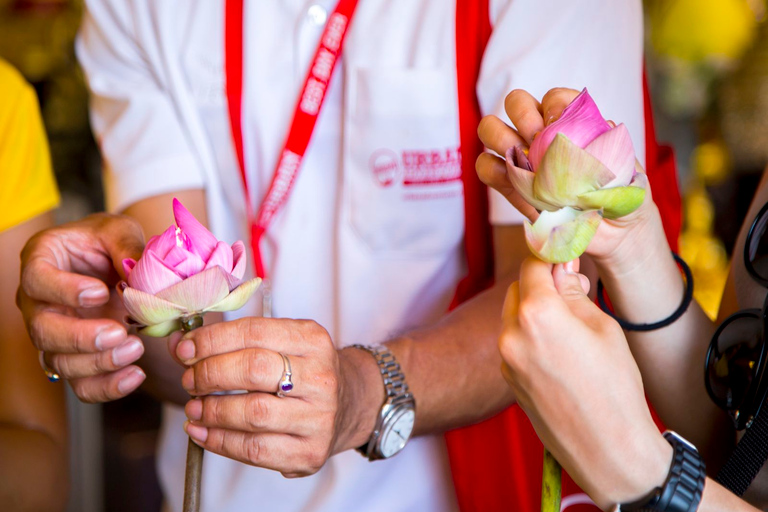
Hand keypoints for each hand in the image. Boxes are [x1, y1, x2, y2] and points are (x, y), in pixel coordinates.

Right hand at [17, 213, 146, 401]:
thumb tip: (137, 269)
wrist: (109, 264)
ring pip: (60, 361)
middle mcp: (38, 302)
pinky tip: (134, 375)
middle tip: (118, 333)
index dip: (65, 290)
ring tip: (135, 349)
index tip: (98, 293)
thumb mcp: (117, 229)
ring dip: (97, 363)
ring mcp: (54, 334)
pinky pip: (80, 383)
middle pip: (43, 330)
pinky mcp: (75, 356)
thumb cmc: (106, 242)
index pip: (38, 279)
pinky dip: (106, 386)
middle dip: (81, 337)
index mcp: (41, 262)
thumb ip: (126, 244)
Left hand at [169, 317, 373, 477]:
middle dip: (209, 374)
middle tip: (189, 380)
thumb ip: (233, 341)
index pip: (254, 332)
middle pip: (253, 370)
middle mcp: (321, 377)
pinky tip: (202, 433)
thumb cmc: (303, 370)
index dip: (212, 341)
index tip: (184, 349)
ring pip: (252, 414)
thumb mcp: (282, 342)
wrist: (350, 404)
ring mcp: (319, 418)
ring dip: (212, 411)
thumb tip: (177, 343)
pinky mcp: (310, 453)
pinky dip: (220, 442)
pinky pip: (255, 450)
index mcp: (313, 340)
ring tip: (193, 408)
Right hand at [476, 87, 664, 270]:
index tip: (562, 127)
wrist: (613, 234)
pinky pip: (488, 168)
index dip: (554, 107)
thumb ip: (616, 152)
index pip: (555, 97)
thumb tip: (601, 128)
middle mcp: (542, 133)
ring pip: (491, 129)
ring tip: (526, 162)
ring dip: (502, 139)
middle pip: (516, 102)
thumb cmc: (621, 197)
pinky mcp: (508, 184)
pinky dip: (496, 172)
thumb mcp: (630, 172)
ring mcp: (521, 157)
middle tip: (538, 141)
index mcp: (572, 121)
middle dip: (523, 116)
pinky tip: (520, 188)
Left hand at [500, 256, 671, 508]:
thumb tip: (561, 269)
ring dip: (534, 310)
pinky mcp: (507, 379)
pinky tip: (558, 352)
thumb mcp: (603, 328)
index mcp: (537, 314)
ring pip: (513, 315)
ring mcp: (506, 359)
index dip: (550, 257)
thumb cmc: (614, 387)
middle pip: (519, 289)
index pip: (533, 265)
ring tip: (569, 326)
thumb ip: (574, 293)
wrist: (606, 448)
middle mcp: (512, 334)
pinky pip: (514, 342)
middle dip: (542, 285)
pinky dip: (529, 336)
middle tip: (573, 291)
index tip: (563, 256)